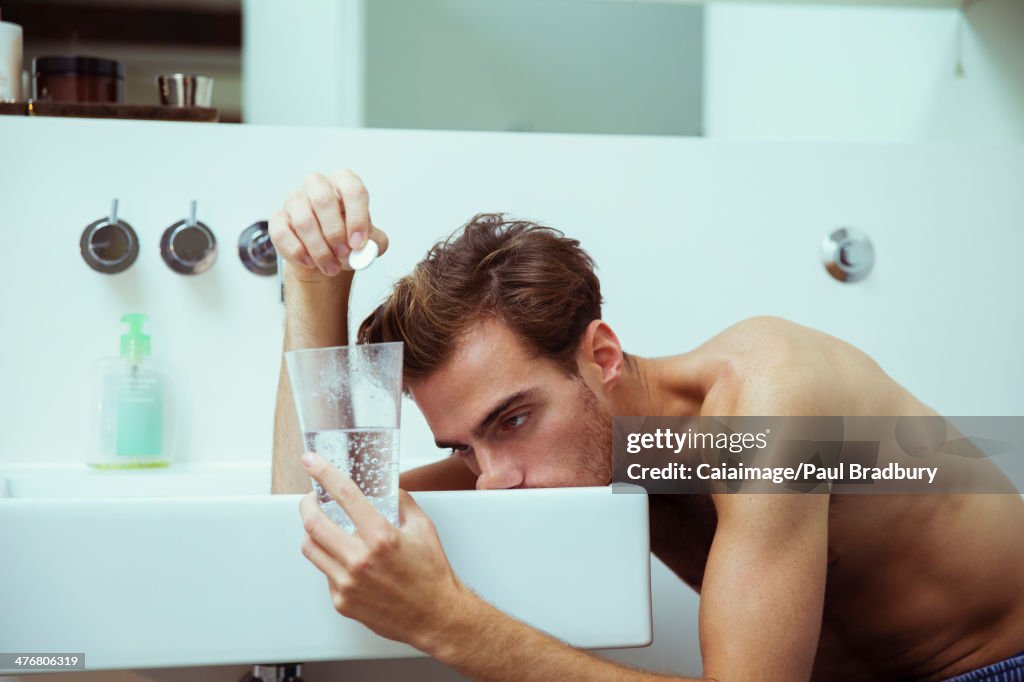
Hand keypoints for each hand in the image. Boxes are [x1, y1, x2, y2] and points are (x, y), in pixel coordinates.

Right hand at [269, 169, 389, 282]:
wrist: (325, 256)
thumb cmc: (348, 240)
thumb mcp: (370, 241)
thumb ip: (375, 242)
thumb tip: (368, 247)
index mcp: (344, 183)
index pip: (352, 190)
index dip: (357, 217)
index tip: (358, 243)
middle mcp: (318, 185)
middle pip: (323, 200)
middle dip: (335, 232)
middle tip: (343, 254)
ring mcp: (295, 200)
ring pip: (303, 221)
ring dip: (319, 249)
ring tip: (331, 267)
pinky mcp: (279, 219)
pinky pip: (282, 234)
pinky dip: (298, 253)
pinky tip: (310, 262)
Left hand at [298, 452, 469, 648]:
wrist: (435, 616)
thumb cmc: (431, 574)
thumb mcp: (423, 528)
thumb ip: (401, 502)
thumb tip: (386, 487)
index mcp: (381, 537)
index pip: (344, 495)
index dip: (323, 473)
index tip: (312, 462)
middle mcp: (360, 560)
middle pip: (313, 523)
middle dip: (306, 504)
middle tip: (311, 499)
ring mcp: (347, 583)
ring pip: (310, 548)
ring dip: (312, 531)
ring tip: (322, 526)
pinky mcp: (342, 602)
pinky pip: (324, 572)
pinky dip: (330, 559)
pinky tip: (344, 557)